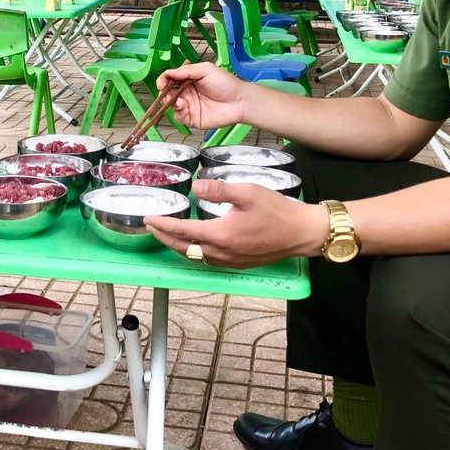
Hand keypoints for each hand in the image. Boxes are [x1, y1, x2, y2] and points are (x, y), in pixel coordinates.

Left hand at [145, 179, 327, 268]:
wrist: (302, 234)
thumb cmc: (277, 211)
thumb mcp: (247, 192)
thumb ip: (219, 189)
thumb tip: (195, 186)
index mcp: (221, 235)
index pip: (182, 231)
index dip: (162, 225)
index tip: (148, 218)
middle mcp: (221, 253)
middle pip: (183, 248)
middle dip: (163, 238)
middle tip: (151, 227)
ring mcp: (230, 261)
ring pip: (194, 257)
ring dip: (177, 246)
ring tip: (167, 234)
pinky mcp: (238, 264)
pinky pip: (208, 260)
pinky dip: (194, 252)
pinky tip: (194, 243)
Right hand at [155, 63, 248, 130]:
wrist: (240, 101)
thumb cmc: (226, 84)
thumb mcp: (206, 70)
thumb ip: (186, 71)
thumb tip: (169, 72)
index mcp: (189, 80)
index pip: (170, 79)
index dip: (163, 81)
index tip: (161, 83)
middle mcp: (187, 93)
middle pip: (168, 93)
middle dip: (164, 93)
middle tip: (167, 92)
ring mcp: (189, 106)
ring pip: (171, 106)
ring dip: (171, 103)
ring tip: (181, 101)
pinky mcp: (192, 119)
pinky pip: (179, 117)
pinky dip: (178, 113)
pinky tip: (185, 107)